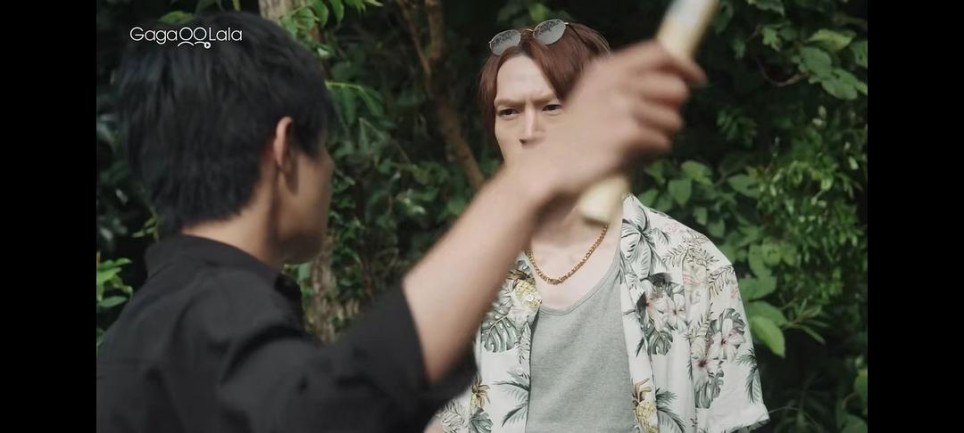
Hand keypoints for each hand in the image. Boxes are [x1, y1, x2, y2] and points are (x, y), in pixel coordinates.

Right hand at [519, 41, 706, 200]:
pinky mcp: (628, 133)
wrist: (551, 166)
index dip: (684, 65)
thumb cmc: (577, 136)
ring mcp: (622, 106)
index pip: (659, 53)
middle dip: (674, 109)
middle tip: (659, 124)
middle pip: (675, 87)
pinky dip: (653, 152)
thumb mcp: (596, 97)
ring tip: (639, 144)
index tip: (697, 79)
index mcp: (607, 68)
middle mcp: (616, 81)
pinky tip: (633, 156)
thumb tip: (679, 87)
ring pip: (673, 119)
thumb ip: (630, 86)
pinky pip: (663, 141)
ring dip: (663, 134)